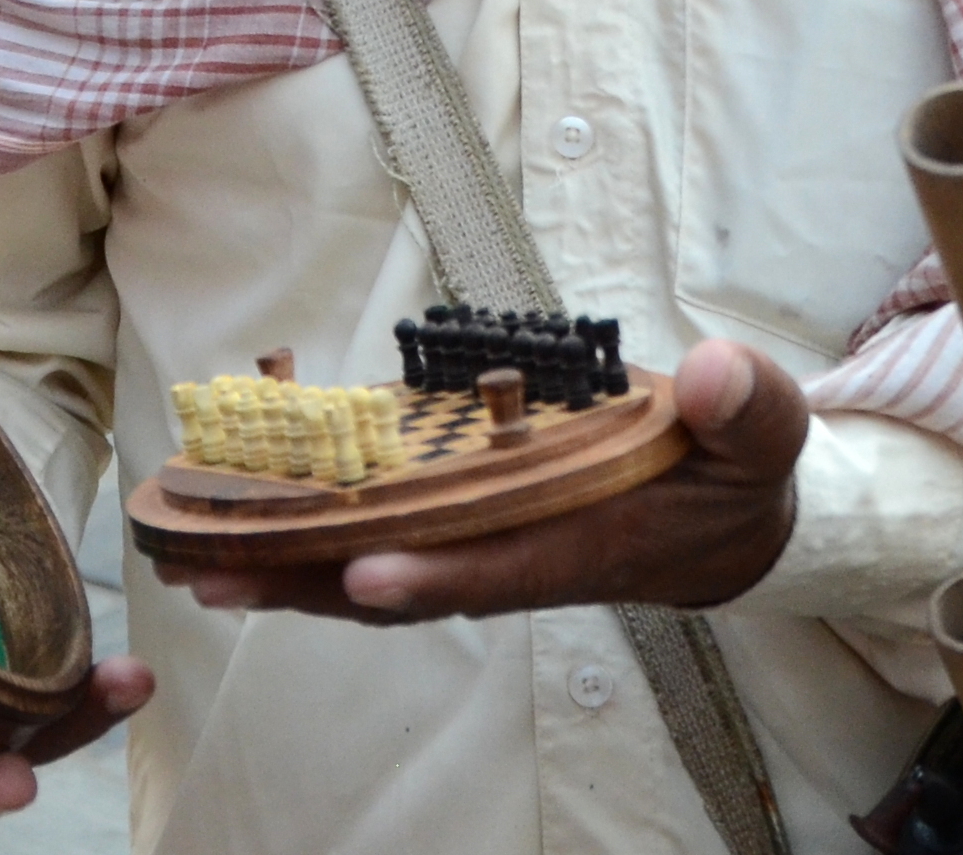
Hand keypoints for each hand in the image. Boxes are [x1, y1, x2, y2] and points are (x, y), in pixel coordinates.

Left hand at [150, 338, 807, 624]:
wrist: (732, 515)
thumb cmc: (738, 467)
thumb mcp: (762, 433)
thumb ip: (744, 406)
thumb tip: (707, 375)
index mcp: (589, 539)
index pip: (502, 565)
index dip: (436, 573)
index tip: (365, 572)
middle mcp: (523, 553)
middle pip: (409, 583)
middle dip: (314, 585)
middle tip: (218, 577)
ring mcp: (488, 543)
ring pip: (379, 571)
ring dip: (293, 574)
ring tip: (200, 566)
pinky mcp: (468, 521)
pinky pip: (383, 535)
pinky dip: (314, 538)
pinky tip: (246, 518)